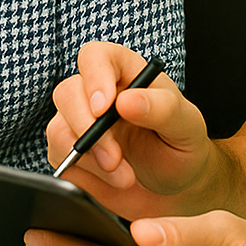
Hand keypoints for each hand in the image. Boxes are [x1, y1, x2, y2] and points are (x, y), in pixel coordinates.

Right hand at [48, 42, 213, 218]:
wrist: (176, 189)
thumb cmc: (182, 146)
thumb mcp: (187, 125)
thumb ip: (163, 109)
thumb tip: (126, 100)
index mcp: (126, 74)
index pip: (96, 57)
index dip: (94, 77)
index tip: (104, 108)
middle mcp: (97, 94)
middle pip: (67, 93)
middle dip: (88, 129)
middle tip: (114, 158)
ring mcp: (79, 123)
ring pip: (58, 129)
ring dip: (89, 159)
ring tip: (125, 176)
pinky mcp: (70, 153)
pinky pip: (59, 158)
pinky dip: (85, 175)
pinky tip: (113, 181)